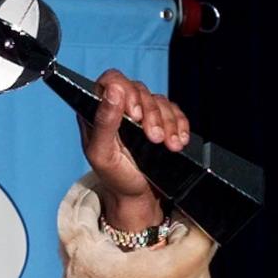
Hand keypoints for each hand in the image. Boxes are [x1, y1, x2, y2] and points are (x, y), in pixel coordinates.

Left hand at [81, 69, 190, 231]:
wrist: (137, 196)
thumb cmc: (114, 177)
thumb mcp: (102, 154)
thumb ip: (103, 122)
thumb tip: (112, 90)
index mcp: (97, 112)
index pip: (110, 81)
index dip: (124, 89)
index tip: (135, 113)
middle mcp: (118, 108)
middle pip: (138, 89)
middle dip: (151, 113)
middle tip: (152, 138)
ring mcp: (140, 114)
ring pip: (158, 100)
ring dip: (167, 122)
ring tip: (167, 145)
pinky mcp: (159, 120)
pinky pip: (174, 110)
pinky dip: (179, 125)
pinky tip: (177, 141)